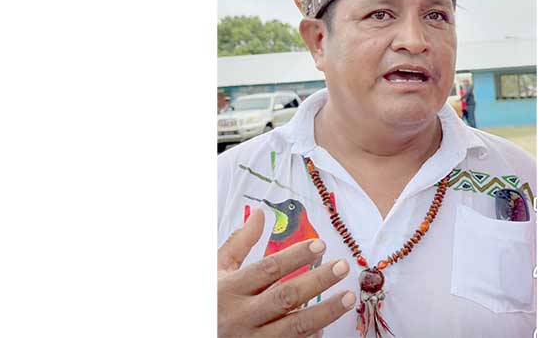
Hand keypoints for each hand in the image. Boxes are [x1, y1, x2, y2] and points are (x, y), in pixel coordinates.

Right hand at [218, 208, 355, 336]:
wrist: (192, 333)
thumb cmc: (209, 300)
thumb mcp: (217, 270)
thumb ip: (240, 243)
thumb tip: (260, 213)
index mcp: (230, 289)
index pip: (268, 269)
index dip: (295, 256)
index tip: (319, 245)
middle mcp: (242, 315)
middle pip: (285, 297)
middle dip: (317, 281)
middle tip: (342, 267)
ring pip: (294, 327)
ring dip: (325, 312)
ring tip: (348, 297)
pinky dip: (310, 337)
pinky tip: (327, 326)